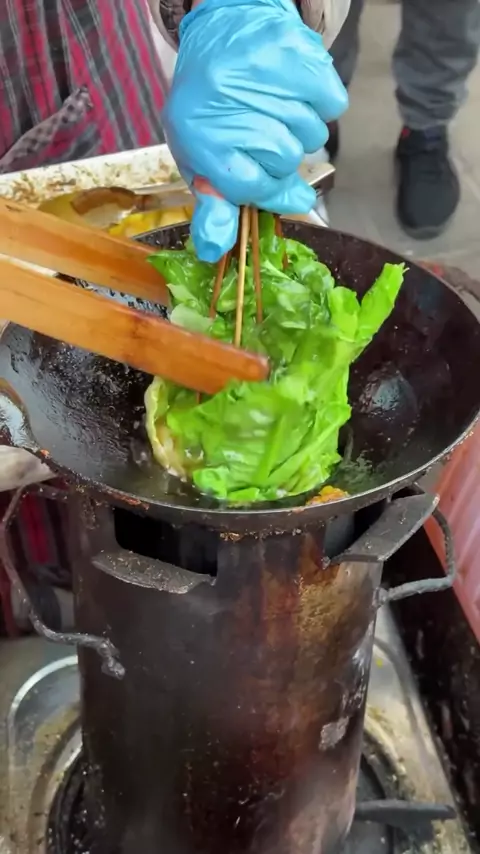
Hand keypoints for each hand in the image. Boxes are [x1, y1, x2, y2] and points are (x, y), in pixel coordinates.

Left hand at [163, 0, 347, 261]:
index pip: (252, 187)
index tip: (262, 175)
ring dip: (302, 129)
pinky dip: (322, 103)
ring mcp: (266, 78)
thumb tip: (213, 250)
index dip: (263, 186)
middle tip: (264, 130)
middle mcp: (230, 105)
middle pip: (286, 162)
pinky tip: (297, 91)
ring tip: (278, 107)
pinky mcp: (298, 55)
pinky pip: (333, 104)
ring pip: (312, 136)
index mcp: (201, 137)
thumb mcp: (200, 156)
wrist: (226, 28)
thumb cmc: (212, 105)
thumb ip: (214, 205)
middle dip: (281, 155)